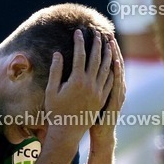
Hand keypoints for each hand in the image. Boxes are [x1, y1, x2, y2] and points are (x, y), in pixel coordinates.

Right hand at [44, 30, 115, 146]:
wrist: (67, 132)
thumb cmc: (55, 111)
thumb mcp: (51, 90)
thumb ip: (55, 70)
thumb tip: (58, 53)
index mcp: (77, 80)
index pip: (80, 55)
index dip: (79, 42)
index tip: (79, 32)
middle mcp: (90, 84)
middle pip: (96, 59)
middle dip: (97, 44)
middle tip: (97, 32)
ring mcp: (98, 92)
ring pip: (106, 69)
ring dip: (107, 54)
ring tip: (108, 43)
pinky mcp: (102, 99)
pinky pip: (109, 81)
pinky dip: (111, 70)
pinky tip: (112, 63)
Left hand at [88, 39, 124, 150]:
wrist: (101, 134)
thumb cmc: (95, 117)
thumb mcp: (94, 99)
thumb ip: (92, 84)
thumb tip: (84, 72)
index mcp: (108, 87)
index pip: (109, 65)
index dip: (107, 52)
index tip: (103, 38)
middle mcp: (114, 88)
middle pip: (114, 65)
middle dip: (112, 50)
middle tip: (108, 34)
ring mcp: (116, 94)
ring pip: (117, 72)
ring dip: (115, 57)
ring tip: (112, 44)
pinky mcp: (114, 102)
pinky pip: (116, 84)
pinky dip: (117, 73)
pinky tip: (115, 63)